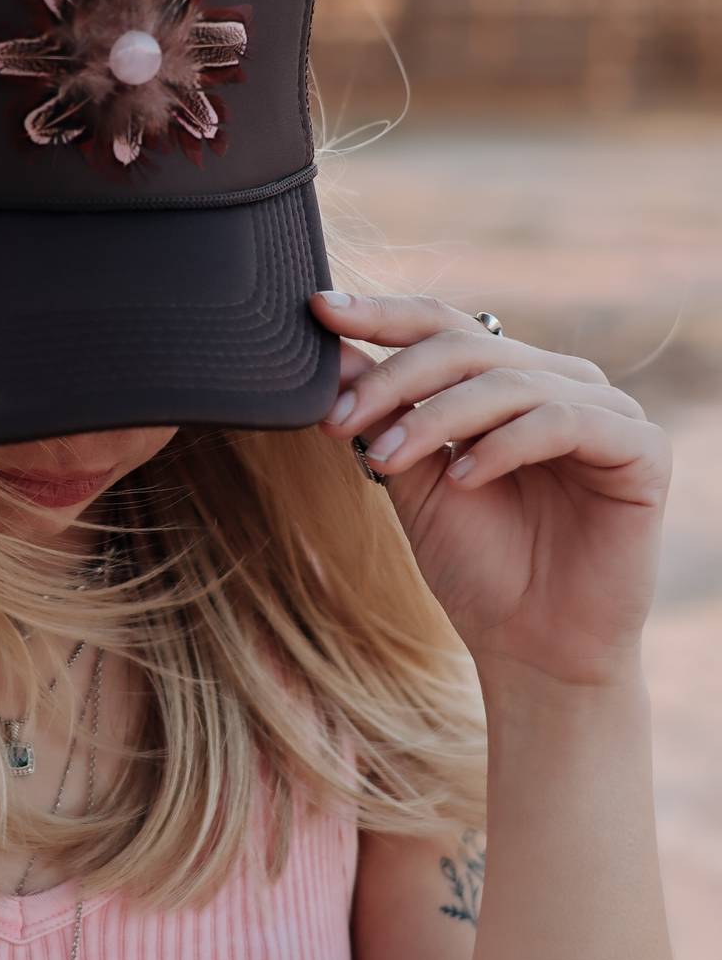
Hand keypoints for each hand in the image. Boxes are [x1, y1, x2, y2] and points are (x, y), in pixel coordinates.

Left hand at [309, 291, 672, 690]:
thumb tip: (330, 350)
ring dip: (436, 417)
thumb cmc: (476, 565)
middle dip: (395, 379)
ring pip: (509, 381)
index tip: (317, 311)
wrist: (532, 648)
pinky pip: (564, 421)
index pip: (443, 325)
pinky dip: (505, 444)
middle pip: (468, 346)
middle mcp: (560, 382)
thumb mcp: (411, 478)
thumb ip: (382, 414)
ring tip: (386, 459)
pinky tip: (465, 478)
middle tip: (340, 420)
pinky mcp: (641, 449)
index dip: (381, 315)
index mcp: (509, 380)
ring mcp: (605, 410)